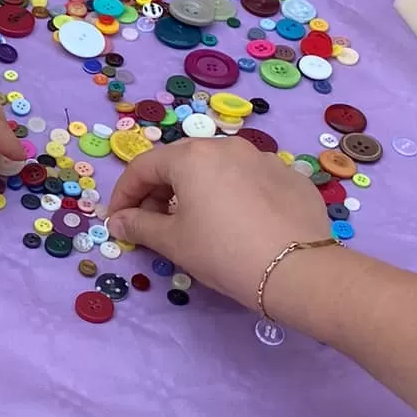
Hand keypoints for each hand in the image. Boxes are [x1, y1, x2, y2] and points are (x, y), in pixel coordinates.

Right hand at [107, 135, 329, 313]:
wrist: (298, 270)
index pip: (143, 168)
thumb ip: (139, 225)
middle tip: (154, 223)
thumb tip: (117, 221)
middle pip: (181, 162)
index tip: (118, 221)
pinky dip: (233, 195)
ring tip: (197, 223)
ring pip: (218, 168)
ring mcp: (263, 158)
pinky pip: (249, 180)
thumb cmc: (224, 252)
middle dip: (160, 191)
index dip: (124, 195)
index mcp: (192, 156)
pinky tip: (239, 224)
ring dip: (197, 190)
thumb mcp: (174, 242)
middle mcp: (227, 146)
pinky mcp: (290, 177)